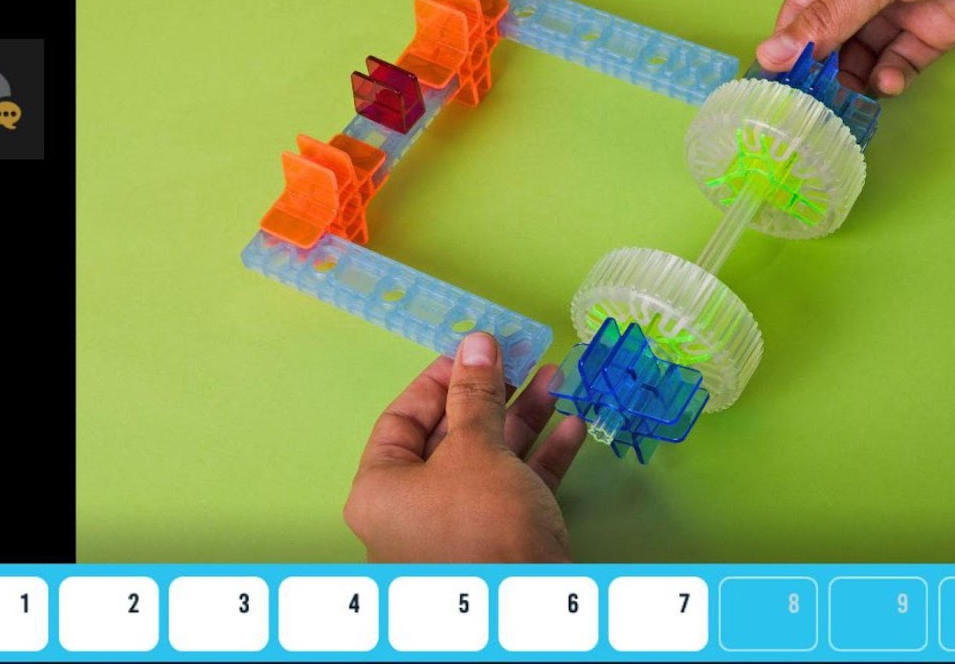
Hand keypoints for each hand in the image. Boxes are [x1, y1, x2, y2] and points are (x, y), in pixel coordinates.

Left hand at [343, 333, 587, 561]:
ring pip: (491, 458)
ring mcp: (460, 527)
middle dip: (492, 395)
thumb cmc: (481, 527)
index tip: (475, 351)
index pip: (402, 419)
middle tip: (521, 358)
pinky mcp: (502, 541)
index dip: (440, 380)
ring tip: (555, 378)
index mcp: (383, 489)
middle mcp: (414, 509)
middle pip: (452, 436)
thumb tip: (477, 342)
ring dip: (525, 417)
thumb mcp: (476, 450)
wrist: (528, 612)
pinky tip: (572, 425)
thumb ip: (476, 394)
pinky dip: (543, 457)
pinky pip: (518, 487)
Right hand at [757, 0, 954, 95]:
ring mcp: (906, 6)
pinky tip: (891, 84)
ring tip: (851, 100)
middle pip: (832, 35)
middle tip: (815, 102)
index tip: (778, 80)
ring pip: (865, 54)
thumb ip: (830, 16)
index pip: (804, 4)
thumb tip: (775, 49)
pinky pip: (901, 63)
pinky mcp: (937, 31)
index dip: (789, 42)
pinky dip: (891, 78)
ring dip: (856, 78)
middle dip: (823, 68)